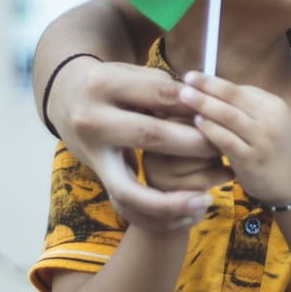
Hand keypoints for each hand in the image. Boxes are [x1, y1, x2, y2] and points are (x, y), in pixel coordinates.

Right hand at [50, 57, 220, 229]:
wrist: (67, 98)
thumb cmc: (115, 84)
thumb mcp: (133, 74)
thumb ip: (164, 90)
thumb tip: (205, 109)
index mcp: (104, 84)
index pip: (160, 94)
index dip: (193, 104)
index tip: (219, 112)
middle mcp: (92, 120)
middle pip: (150, 137)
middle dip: (194, 145)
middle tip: (223, 149)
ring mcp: (92, 153)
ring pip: (131, 188)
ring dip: (171, 202)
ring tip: (204, 200)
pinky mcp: (96, 176)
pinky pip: (125, 206)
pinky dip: (157, 217)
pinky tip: (187, 215)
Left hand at [178, 71, 290, 205]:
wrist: (289, 181)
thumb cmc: (270, 147)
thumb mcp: (267, 121)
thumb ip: (245, 107)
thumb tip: (210, 89)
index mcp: (274, 105)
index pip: (241, 89)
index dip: (215, 82)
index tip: (194, 77)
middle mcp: (271, 119)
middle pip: (234, 96)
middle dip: (208, 85)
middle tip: (186, 79)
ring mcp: (262, 140)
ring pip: (229, 115)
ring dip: (204, 104)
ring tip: (184, 96)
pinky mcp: (251, 159)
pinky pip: (226, 140)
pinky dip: (210, 129)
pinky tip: (197, 122)